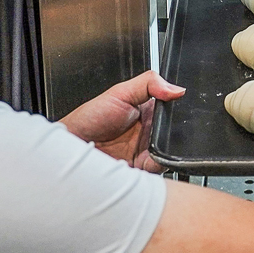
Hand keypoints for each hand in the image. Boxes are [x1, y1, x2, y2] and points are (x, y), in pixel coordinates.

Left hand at [59, 71, 184, 172]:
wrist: (72, 144)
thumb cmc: (90, 117)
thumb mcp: (120, 92)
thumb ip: (149, 83)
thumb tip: (176, 88)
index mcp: (150, 111)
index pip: (175, 111)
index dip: (181, 112)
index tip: (179, 111)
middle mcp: (151, 132)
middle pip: (176, 135)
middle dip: (175, 134)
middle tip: (161, 130)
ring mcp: (146, 151)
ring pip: (170, 153)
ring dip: (166, 151)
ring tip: (150, 145)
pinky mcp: (140, 169)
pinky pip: (157, 169)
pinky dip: (156, 166)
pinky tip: (145, 158)